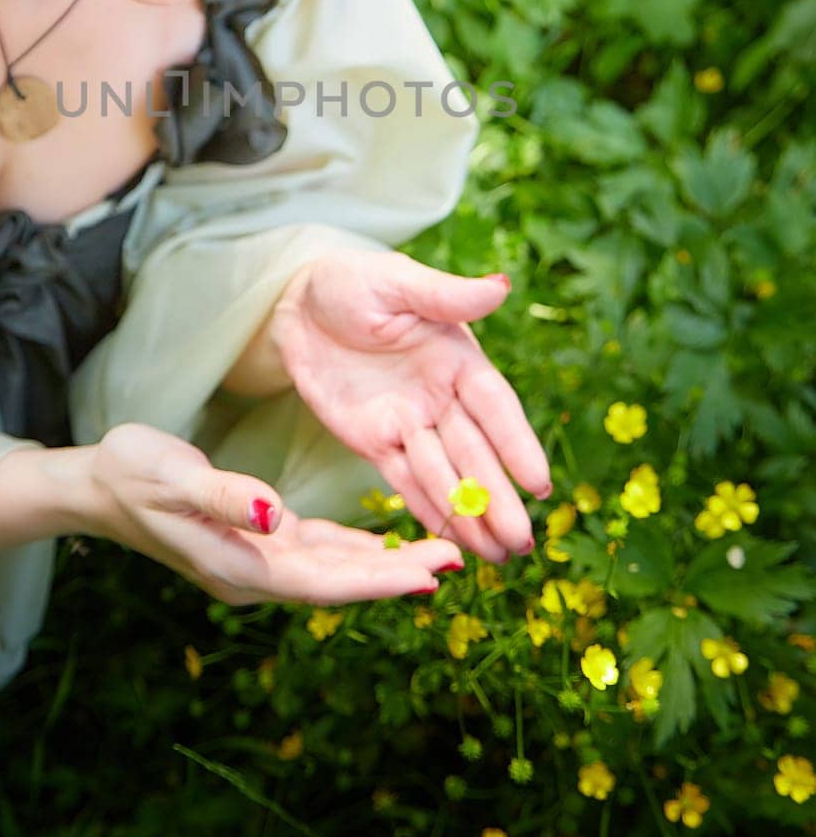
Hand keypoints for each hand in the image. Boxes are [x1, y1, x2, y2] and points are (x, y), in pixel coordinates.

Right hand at [89, 422, 465, 605]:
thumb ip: (224, 495)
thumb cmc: (129, 474)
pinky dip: (353, 551)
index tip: (428, 576)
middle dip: (396, 574)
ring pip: (332, 570)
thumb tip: (273, 515)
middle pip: (336, 581)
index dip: (377, 580)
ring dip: (382, 565)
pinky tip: (384, 546)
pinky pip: (315, 553)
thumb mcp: (172, 475)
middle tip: (457, 562)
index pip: (321, 580)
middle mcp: (252, 574)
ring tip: (438, 556)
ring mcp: (254, 562)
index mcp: (236, 566)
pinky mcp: (256, 542)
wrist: (94, 487)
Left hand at [268, 249, 551, 561]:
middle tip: (524, 543)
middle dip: (498, 498)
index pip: (494, 406)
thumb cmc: (353, 280)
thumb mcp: (397, 282)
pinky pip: (404, 480)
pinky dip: (428, 509)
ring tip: (500, 557)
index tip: (540, 484)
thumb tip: (502, 287)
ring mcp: (408, 421)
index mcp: (457, 356)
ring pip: (444, 475)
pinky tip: (454, 543)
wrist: (296, 301)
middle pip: (474, 453)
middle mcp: (440, 395)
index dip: (516, 444)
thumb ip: (446, 295)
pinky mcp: (373, 440)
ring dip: (471, 516)